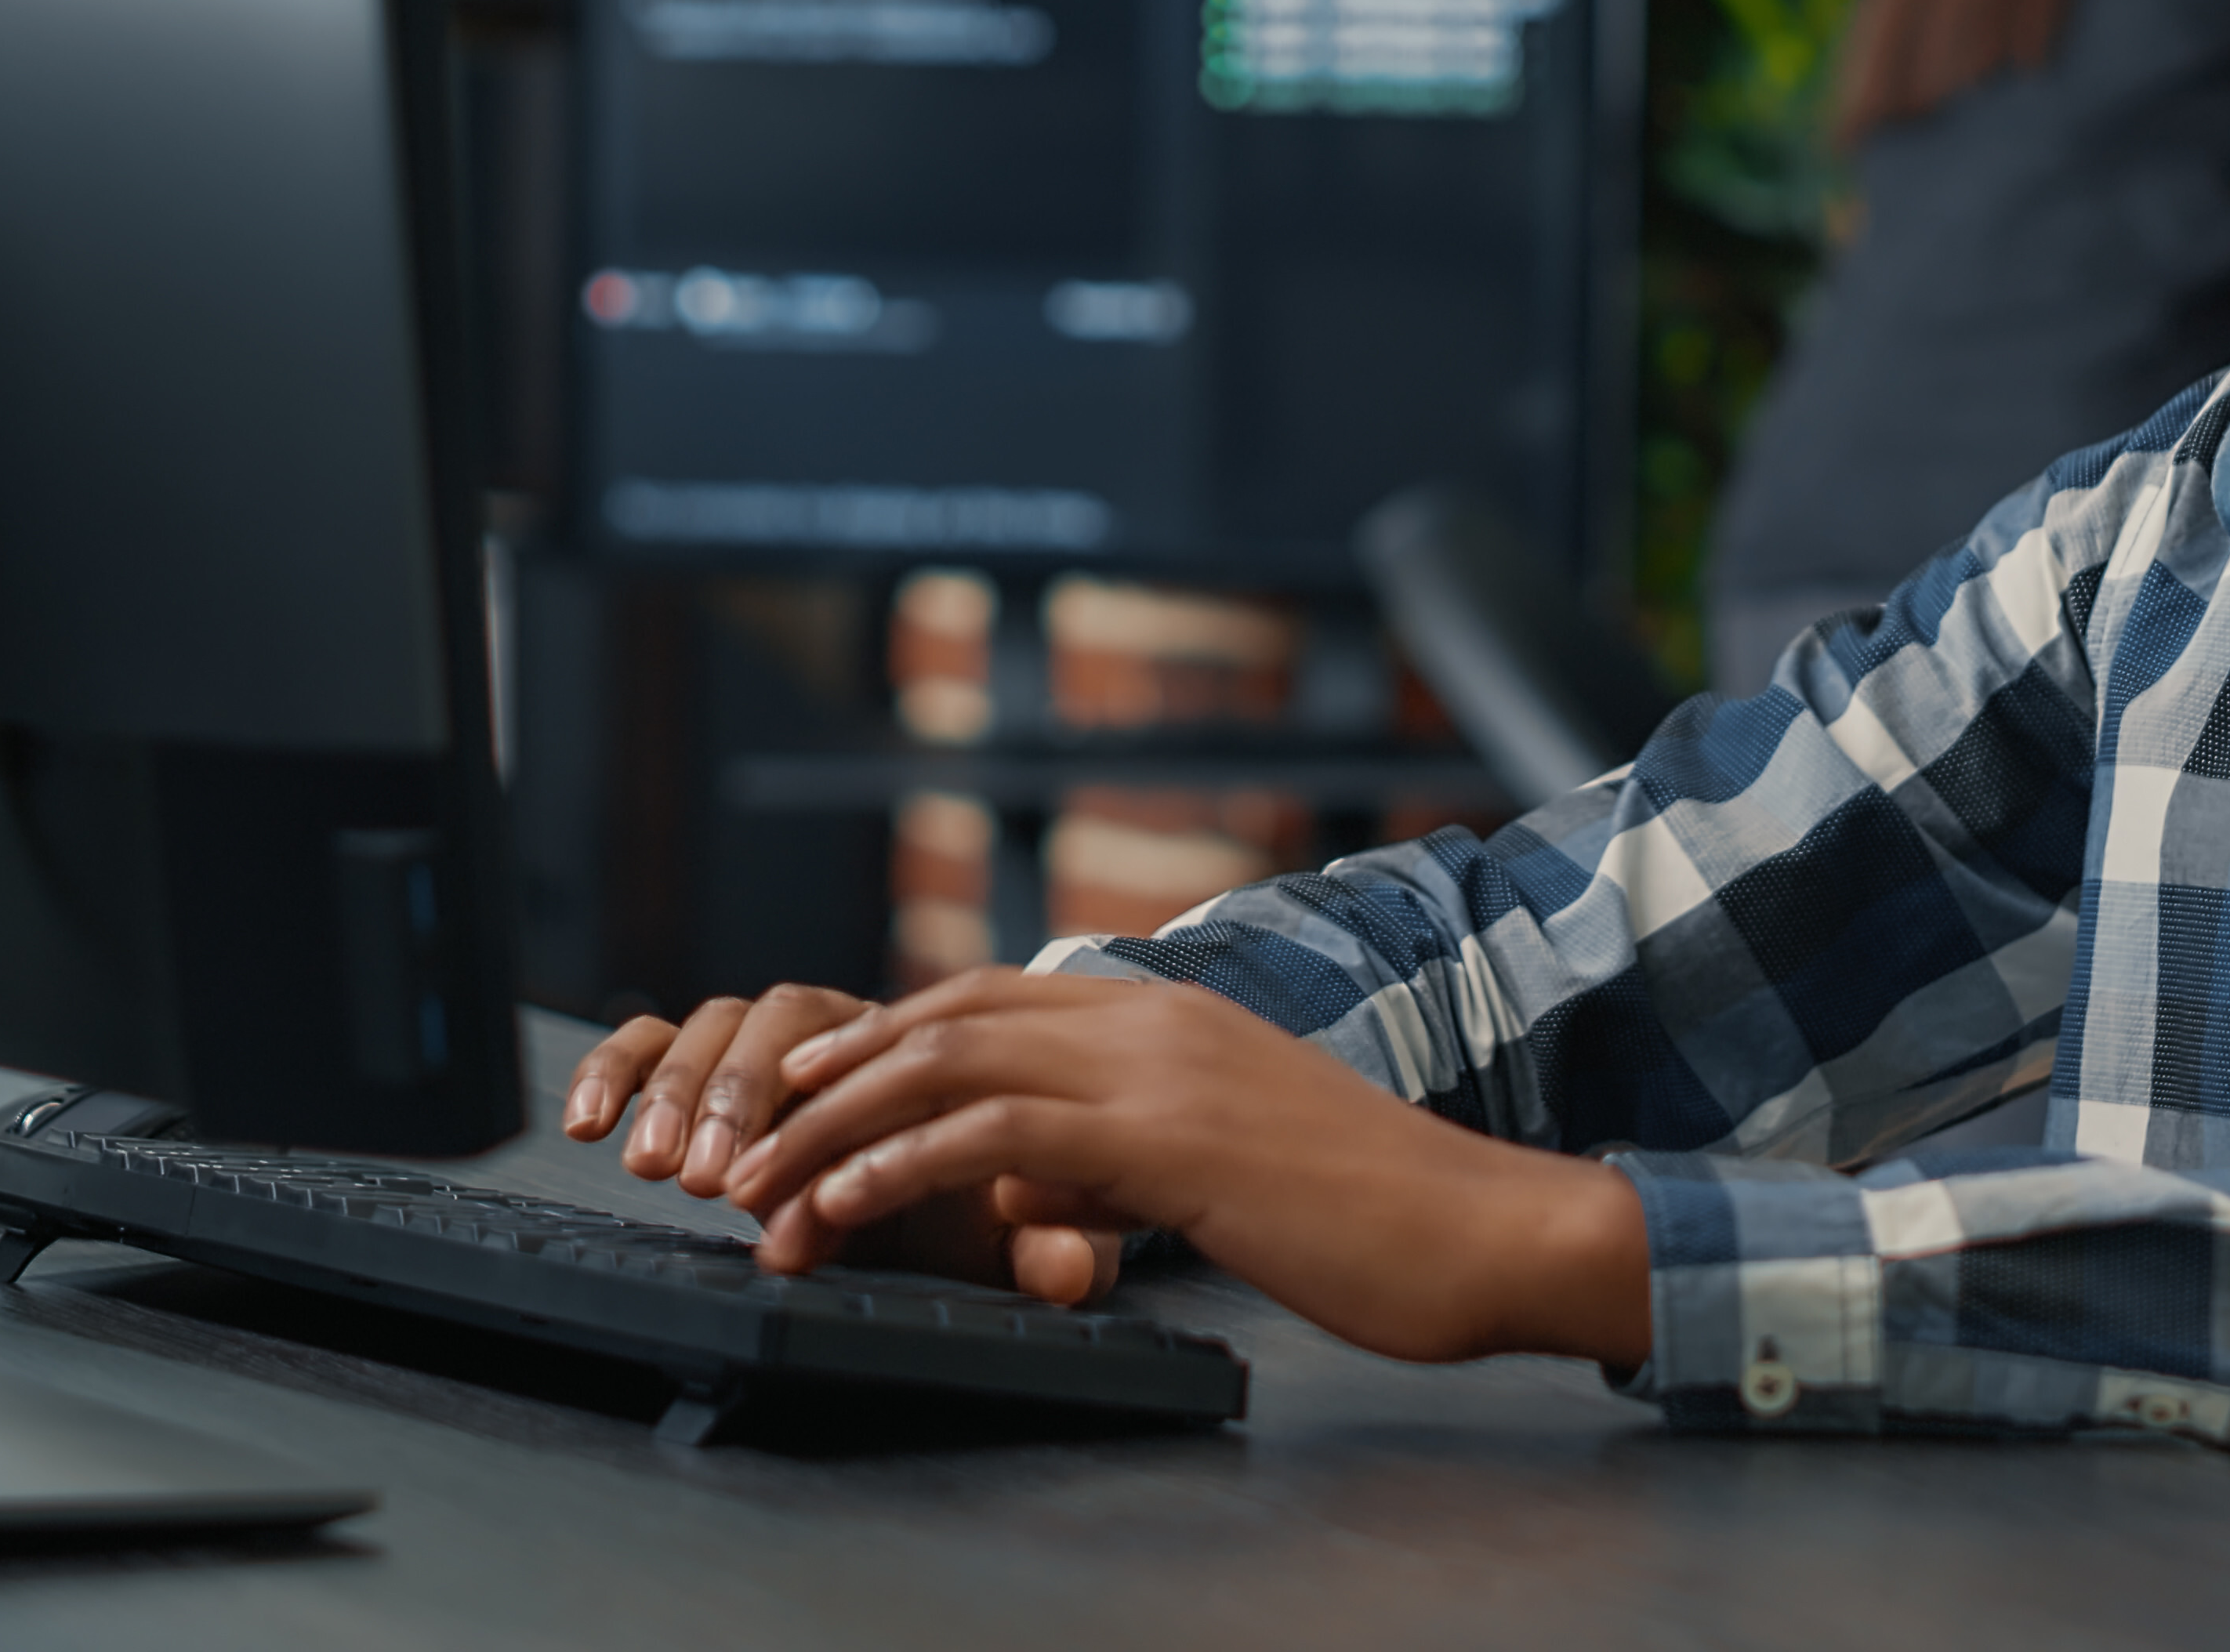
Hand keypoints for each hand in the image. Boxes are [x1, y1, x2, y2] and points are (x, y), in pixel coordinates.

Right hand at [565, 984, 1125, 1300]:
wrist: (964, 1179)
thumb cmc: (983, 1202)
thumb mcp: (1024, 1228)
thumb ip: (1047, 1242)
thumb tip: (1072, 1269)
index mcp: (918, 1052)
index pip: (861, 1056)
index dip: (816, 1131)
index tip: (781, 1208)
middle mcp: (838, 1037)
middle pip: (779, 1020)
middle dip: (740, 1100)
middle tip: (714, 1178)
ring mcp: (770, 1047)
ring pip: (711, 1024)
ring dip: (680, 1091)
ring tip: (657, 1164)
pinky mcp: (708, 1067)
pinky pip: (653, 1042)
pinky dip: (618, 1069)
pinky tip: (591, 1121)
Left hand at [722, 969, 1654, 1369]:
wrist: (1482, 1230)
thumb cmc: (1372, 1220)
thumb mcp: (1226, 1175)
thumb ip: (1123, 1167)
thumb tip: (1029, 1198)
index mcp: (1172, 1016)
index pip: (996, 1000)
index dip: (889, 1035)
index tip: (808, 1081)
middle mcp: (1156, 1019)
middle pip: (949, 1019)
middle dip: (834, 1072)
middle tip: (747, 1128)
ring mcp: (1161, 1069)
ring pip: (953, 1067)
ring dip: (837, 1127)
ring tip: (761, 1184)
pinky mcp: (1168, 1140)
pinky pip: (1001, 1138)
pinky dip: (904, 1164)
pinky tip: (846, 1197)